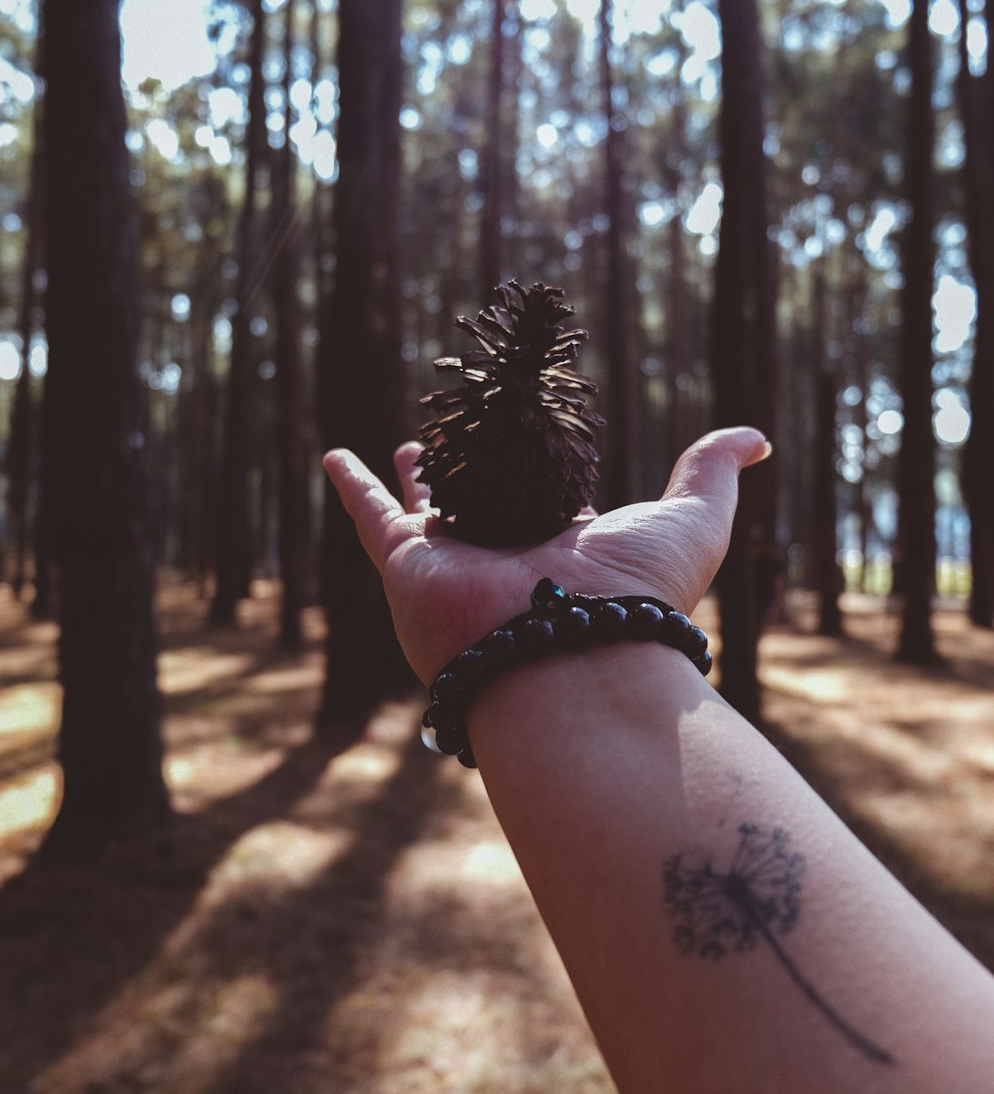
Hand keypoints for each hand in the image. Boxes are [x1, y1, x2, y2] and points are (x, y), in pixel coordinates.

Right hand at [323, 428, 770, 686]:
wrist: (573, 658)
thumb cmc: (638, 594)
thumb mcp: (692, 521)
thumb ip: (714, 473)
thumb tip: (758, 436)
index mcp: (569, 550)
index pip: (554, 501)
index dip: (548, 468)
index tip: (543, 440)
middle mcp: (510, 559)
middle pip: (488, 502)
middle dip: (478, 472)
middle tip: (465, 438)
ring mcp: (457, 563)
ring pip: (430, 508)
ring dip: (419, 476)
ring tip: (411, 442)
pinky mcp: (411, 566)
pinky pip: (373, 518)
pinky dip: (354, 487)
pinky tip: (336, 456)